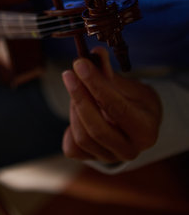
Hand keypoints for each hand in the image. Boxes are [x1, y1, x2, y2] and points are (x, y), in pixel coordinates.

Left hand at [62, 47, 161, 162]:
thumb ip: (110, 73)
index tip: (80, 64)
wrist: (139, 125)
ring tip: (75, 87)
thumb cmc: (137, 103)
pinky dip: (70, 127)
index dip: (96, 84)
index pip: (116, 108)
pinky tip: (77, 111)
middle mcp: (129, 150)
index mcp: (145, 131)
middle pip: (96, 128)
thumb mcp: (130, 86)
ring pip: (82, 137)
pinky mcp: (93, 160)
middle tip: (69, 73)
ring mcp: (110, 158)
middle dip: (79, 97)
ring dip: (74, 108)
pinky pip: (73, 147)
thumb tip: (95, 53)